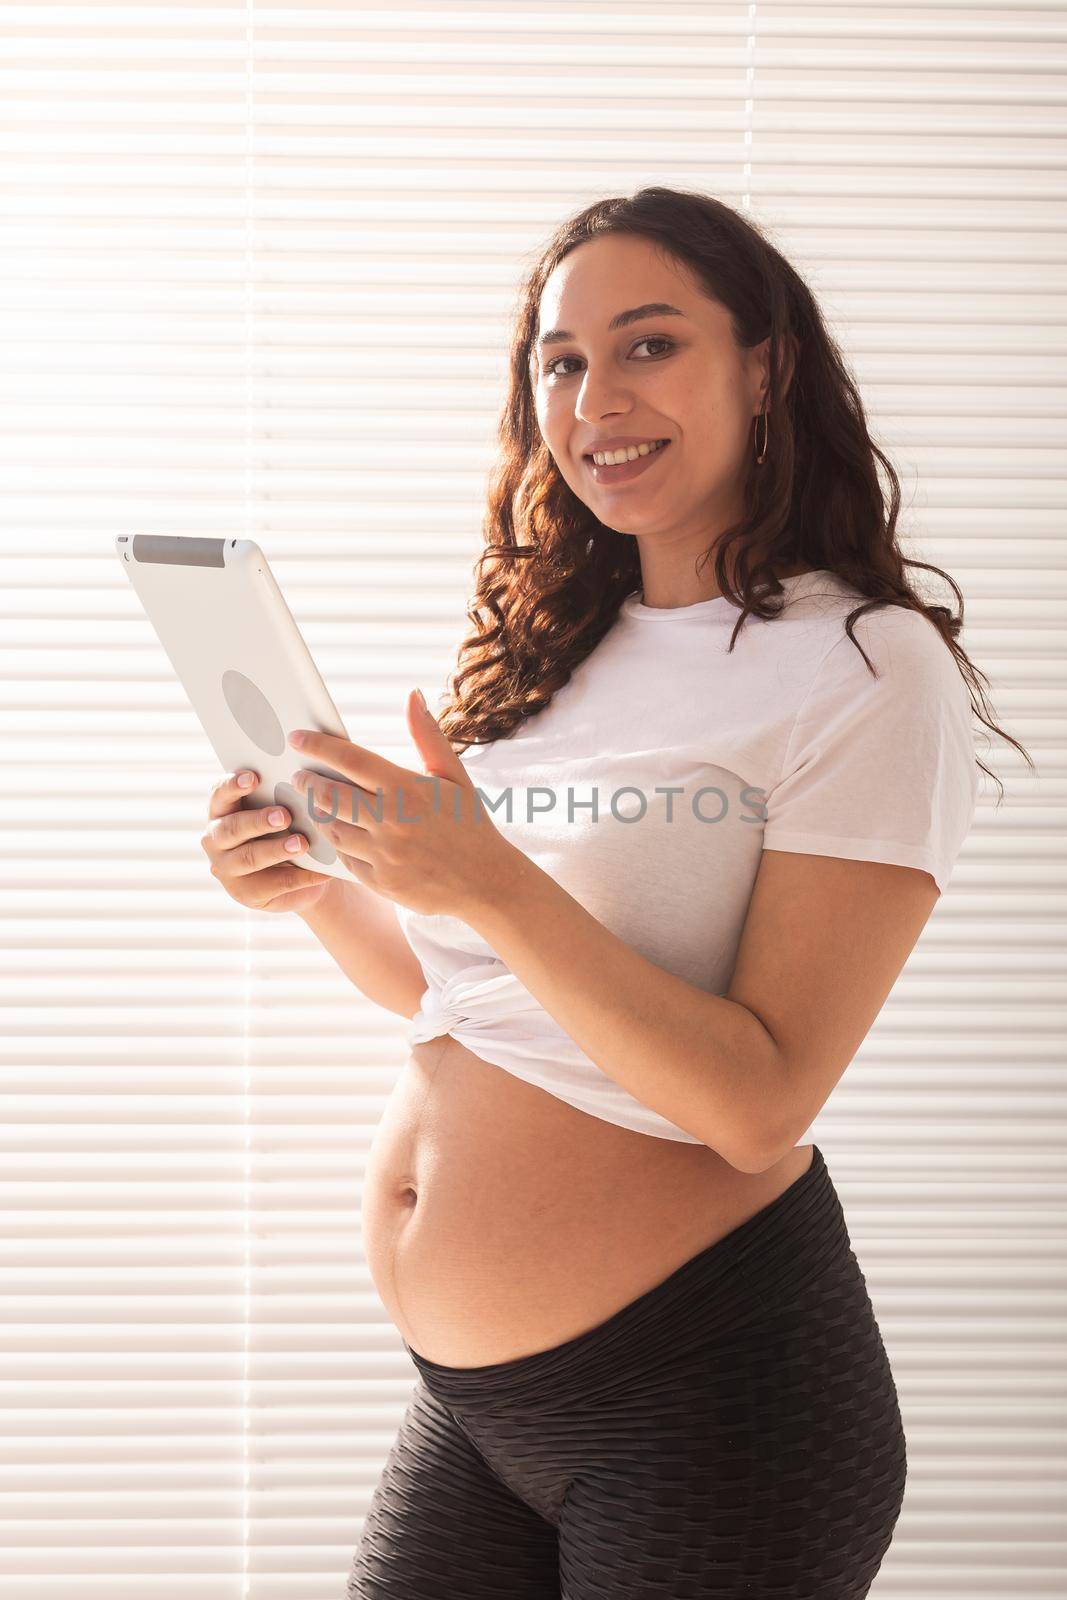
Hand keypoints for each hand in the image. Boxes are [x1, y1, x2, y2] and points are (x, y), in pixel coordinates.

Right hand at [200, 770, 335, 914]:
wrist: (305, 870)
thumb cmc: (294, 825)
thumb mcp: (288, 805)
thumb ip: (286, 788)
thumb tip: (309, 767)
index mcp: (222, 809)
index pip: (220, 794)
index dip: (234, 785)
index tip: (255, 776)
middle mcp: (216, 838)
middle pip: (232, 828)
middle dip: (258, 821)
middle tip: (285, 815)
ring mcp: (227, 868)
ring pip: (249, 858)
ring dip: (276, 850)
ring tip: (302, 843)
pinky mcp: (244, 894)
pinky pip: (272, 884)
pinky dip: (300, 877)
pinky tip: (321, 872)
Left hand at [286, 690, 516, 918]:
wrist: (486, 882)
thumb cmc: (469, 823)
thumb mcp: (453, 776)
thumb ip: (427, 735)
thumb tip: (412, 695)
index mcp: (408, 789)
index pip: (351, 760)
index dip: (318, 746)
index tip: (297, 737)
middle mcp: (392, 821)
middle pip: (330, 795)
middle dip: (308, 781)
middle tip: (299, 774)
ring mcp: (384, 855)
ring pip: (332, 829)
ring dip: (318, 813)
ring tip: (316, 801)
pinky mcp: (381, 882)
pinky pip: (345, 859)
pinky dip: (337, 844)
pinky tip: (337, 832)